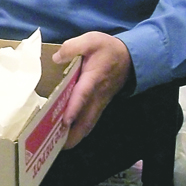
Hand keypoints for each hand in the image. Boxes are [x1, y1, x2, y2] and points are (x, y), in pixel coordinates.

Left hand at [52, 31, 131, 149]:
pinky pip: (90, 121)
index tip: (64, 121)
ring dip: (75, 136)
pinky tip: (67, 137)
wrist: (130, 57)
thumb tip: (57, 58)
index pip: (83, 94)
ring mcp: (100, 102)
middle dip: (72, 133)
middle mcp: (97, 94)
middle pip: (86, 119)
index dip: (74, 108)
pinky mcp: (100, 105)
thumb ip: (73, 47)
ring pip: (88, 123)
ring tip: (58, 146)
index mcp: (93, 78)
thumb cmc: (108, 49)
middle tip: (55, 144)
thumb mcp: (91, 39)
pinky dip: (80, 131)